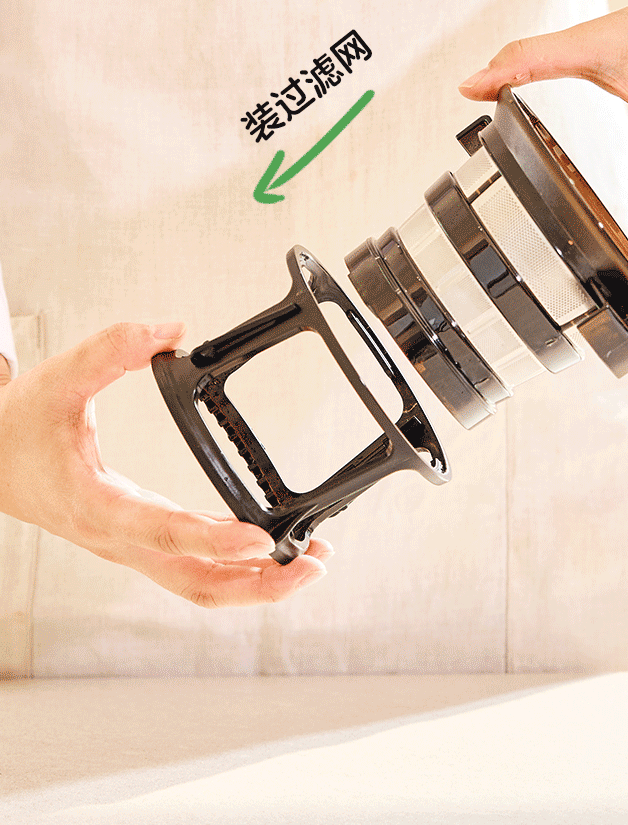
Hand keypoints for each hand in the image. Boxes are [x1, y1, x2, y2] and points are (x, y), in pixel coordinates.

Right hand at [0, 325, 331, 605]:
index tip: (263, 538)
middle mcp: (118, 538)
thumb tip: (171, 329)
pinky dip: (234, 568)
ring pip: (196, 584)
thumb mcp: (59, 378)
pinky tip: (268, 551)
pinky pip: (190, 568)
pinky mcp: (138, 540)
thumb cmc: (18, 428)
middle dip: (257, 582)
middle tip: (311, 565)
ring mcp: (130, 546)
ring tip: (307, 564)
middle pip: (195, 581)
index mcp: (99, 505)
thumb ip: (112, 348)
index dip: (216, 540)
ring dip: (254, 584)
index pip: (166, 531)